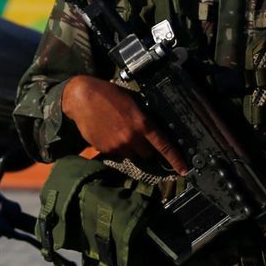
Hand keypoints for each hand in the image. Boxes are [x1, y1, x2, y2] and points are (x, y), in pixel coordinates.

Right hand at [61, 76, 188, 173]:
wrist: (81, 97)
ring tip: (117, 130)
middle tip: (134, 134)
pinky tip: (106, 132)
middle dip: (144, 147)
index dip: (176, 160)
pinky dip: (113, 146)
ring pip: (130, 154)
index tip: (184, 170)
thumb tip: (151, 130)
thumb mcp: (132, 101)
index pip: (163, 146)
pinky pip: (115, 153)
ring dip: (128, 147)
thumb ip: (143, 118)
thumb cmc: (107, 95)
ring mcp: (117, 145)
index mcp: (142, 124)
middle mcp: (132, 137)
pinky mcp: (104, 149)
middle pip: (146, 154)